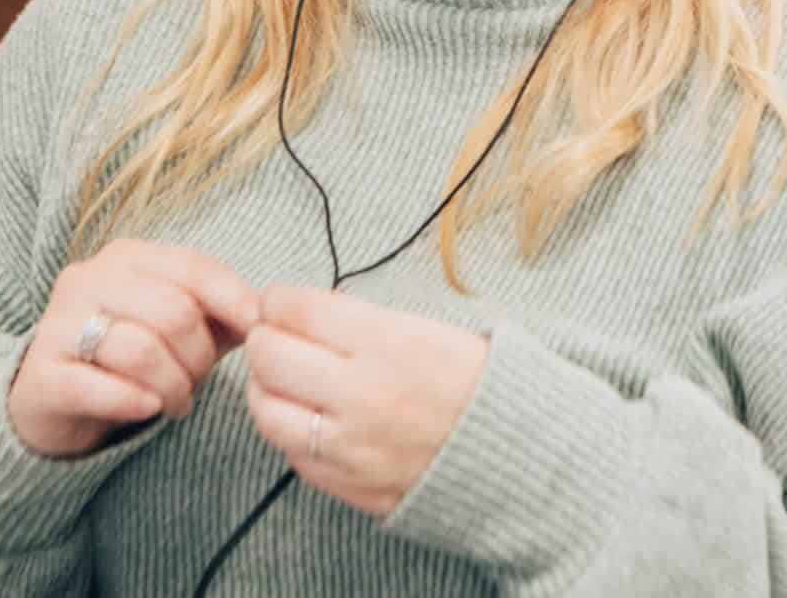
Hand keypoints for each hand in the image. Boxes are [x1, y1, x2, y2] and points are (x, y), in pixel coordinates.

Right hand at [6, 239, 261, 458]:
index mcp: (125, 257)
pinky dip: (132, 401)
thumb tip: (266, 313)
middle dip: (199, 356)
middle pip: (172, 310)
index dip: (233, 298)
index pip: (192, 266)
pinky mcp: (41, 374)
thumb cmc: (126, 358)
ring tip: (176, 403)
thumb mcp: (175, 328)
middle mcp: (87, 280)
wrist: (51, 401)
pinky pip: (96, 386)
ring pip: (139, 349)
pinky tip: (147, 408)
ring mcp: (57, 326)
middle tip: (199, 382)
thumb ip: (218, 314)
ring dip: (172, 385)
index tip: (256, 330)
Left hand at [240, 285, 490, 517]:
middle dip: (264, 338)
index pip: (296, 309)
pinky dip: (289, 432)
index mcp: (390, 343)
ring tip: (282, 379)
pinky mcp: (350, 486)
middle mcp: (364, 395)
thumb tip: (301, 313)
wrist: (522, 460)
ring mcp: (352, 447)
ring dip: (266, 388)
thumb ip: (363, 321)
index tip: (279, 302)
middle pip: (269, 355)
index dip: (277, 299)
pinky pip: (291, 454)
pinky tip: (306, 418)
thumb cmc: (480, 384)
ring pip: (267, 411)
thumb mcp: (433, 330)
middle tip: (275, 336)